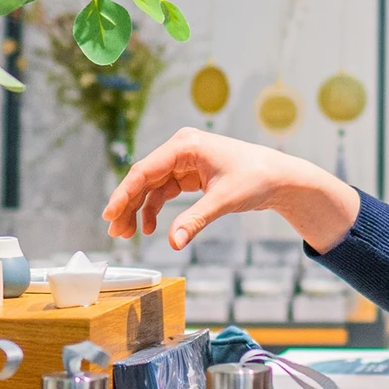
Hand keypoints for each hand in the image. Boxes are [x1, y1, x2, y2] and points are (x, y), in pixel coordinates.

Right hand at [101, 127, 356, 250]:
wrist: (280, 177)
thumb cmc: (256, 179)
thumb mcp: (224, 201)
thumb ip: (196, 220)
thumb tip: (173, 243)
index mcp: (185, 145)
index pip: (145, 170)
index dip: (124, 193)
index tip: (109, 215)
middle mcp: (180, 148)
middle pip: (143, 178)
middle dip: (128, 205)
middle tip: (115, 232)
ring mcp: (184, 161)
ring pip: (151, 186)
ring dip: (138, 209)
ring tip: (127, 234)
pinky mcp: (190, 174)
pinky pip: (164, 191)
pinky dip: (155, 209)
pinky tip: (150, 228)